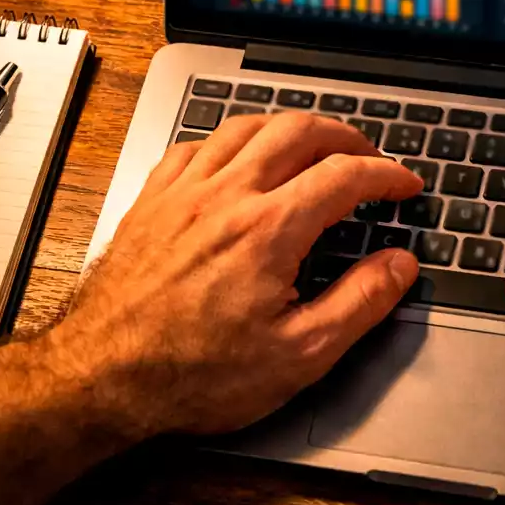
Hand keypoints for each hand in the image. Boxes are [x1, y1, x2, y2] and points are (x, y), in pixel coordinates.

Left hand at [55, 112, 422, 438]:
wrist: (100, 378)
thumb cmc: (192, 376)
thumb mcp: (299, 356)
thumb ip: (359, 303)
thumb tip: (399, 266)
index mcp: (268, 230)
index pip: (346, 175)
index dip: (387, 174)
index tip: (404, 185)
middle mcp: (226, 196)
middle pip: (298, 130)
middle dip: (345, 137)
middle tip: (369, 158)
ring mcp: (183, 192)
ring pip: (246, 126)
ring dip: (290, 128)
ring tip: (313, 146)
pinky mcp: (151, 201)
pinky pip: (195, 145)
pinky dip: (229, 141)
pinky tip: (238, 159)